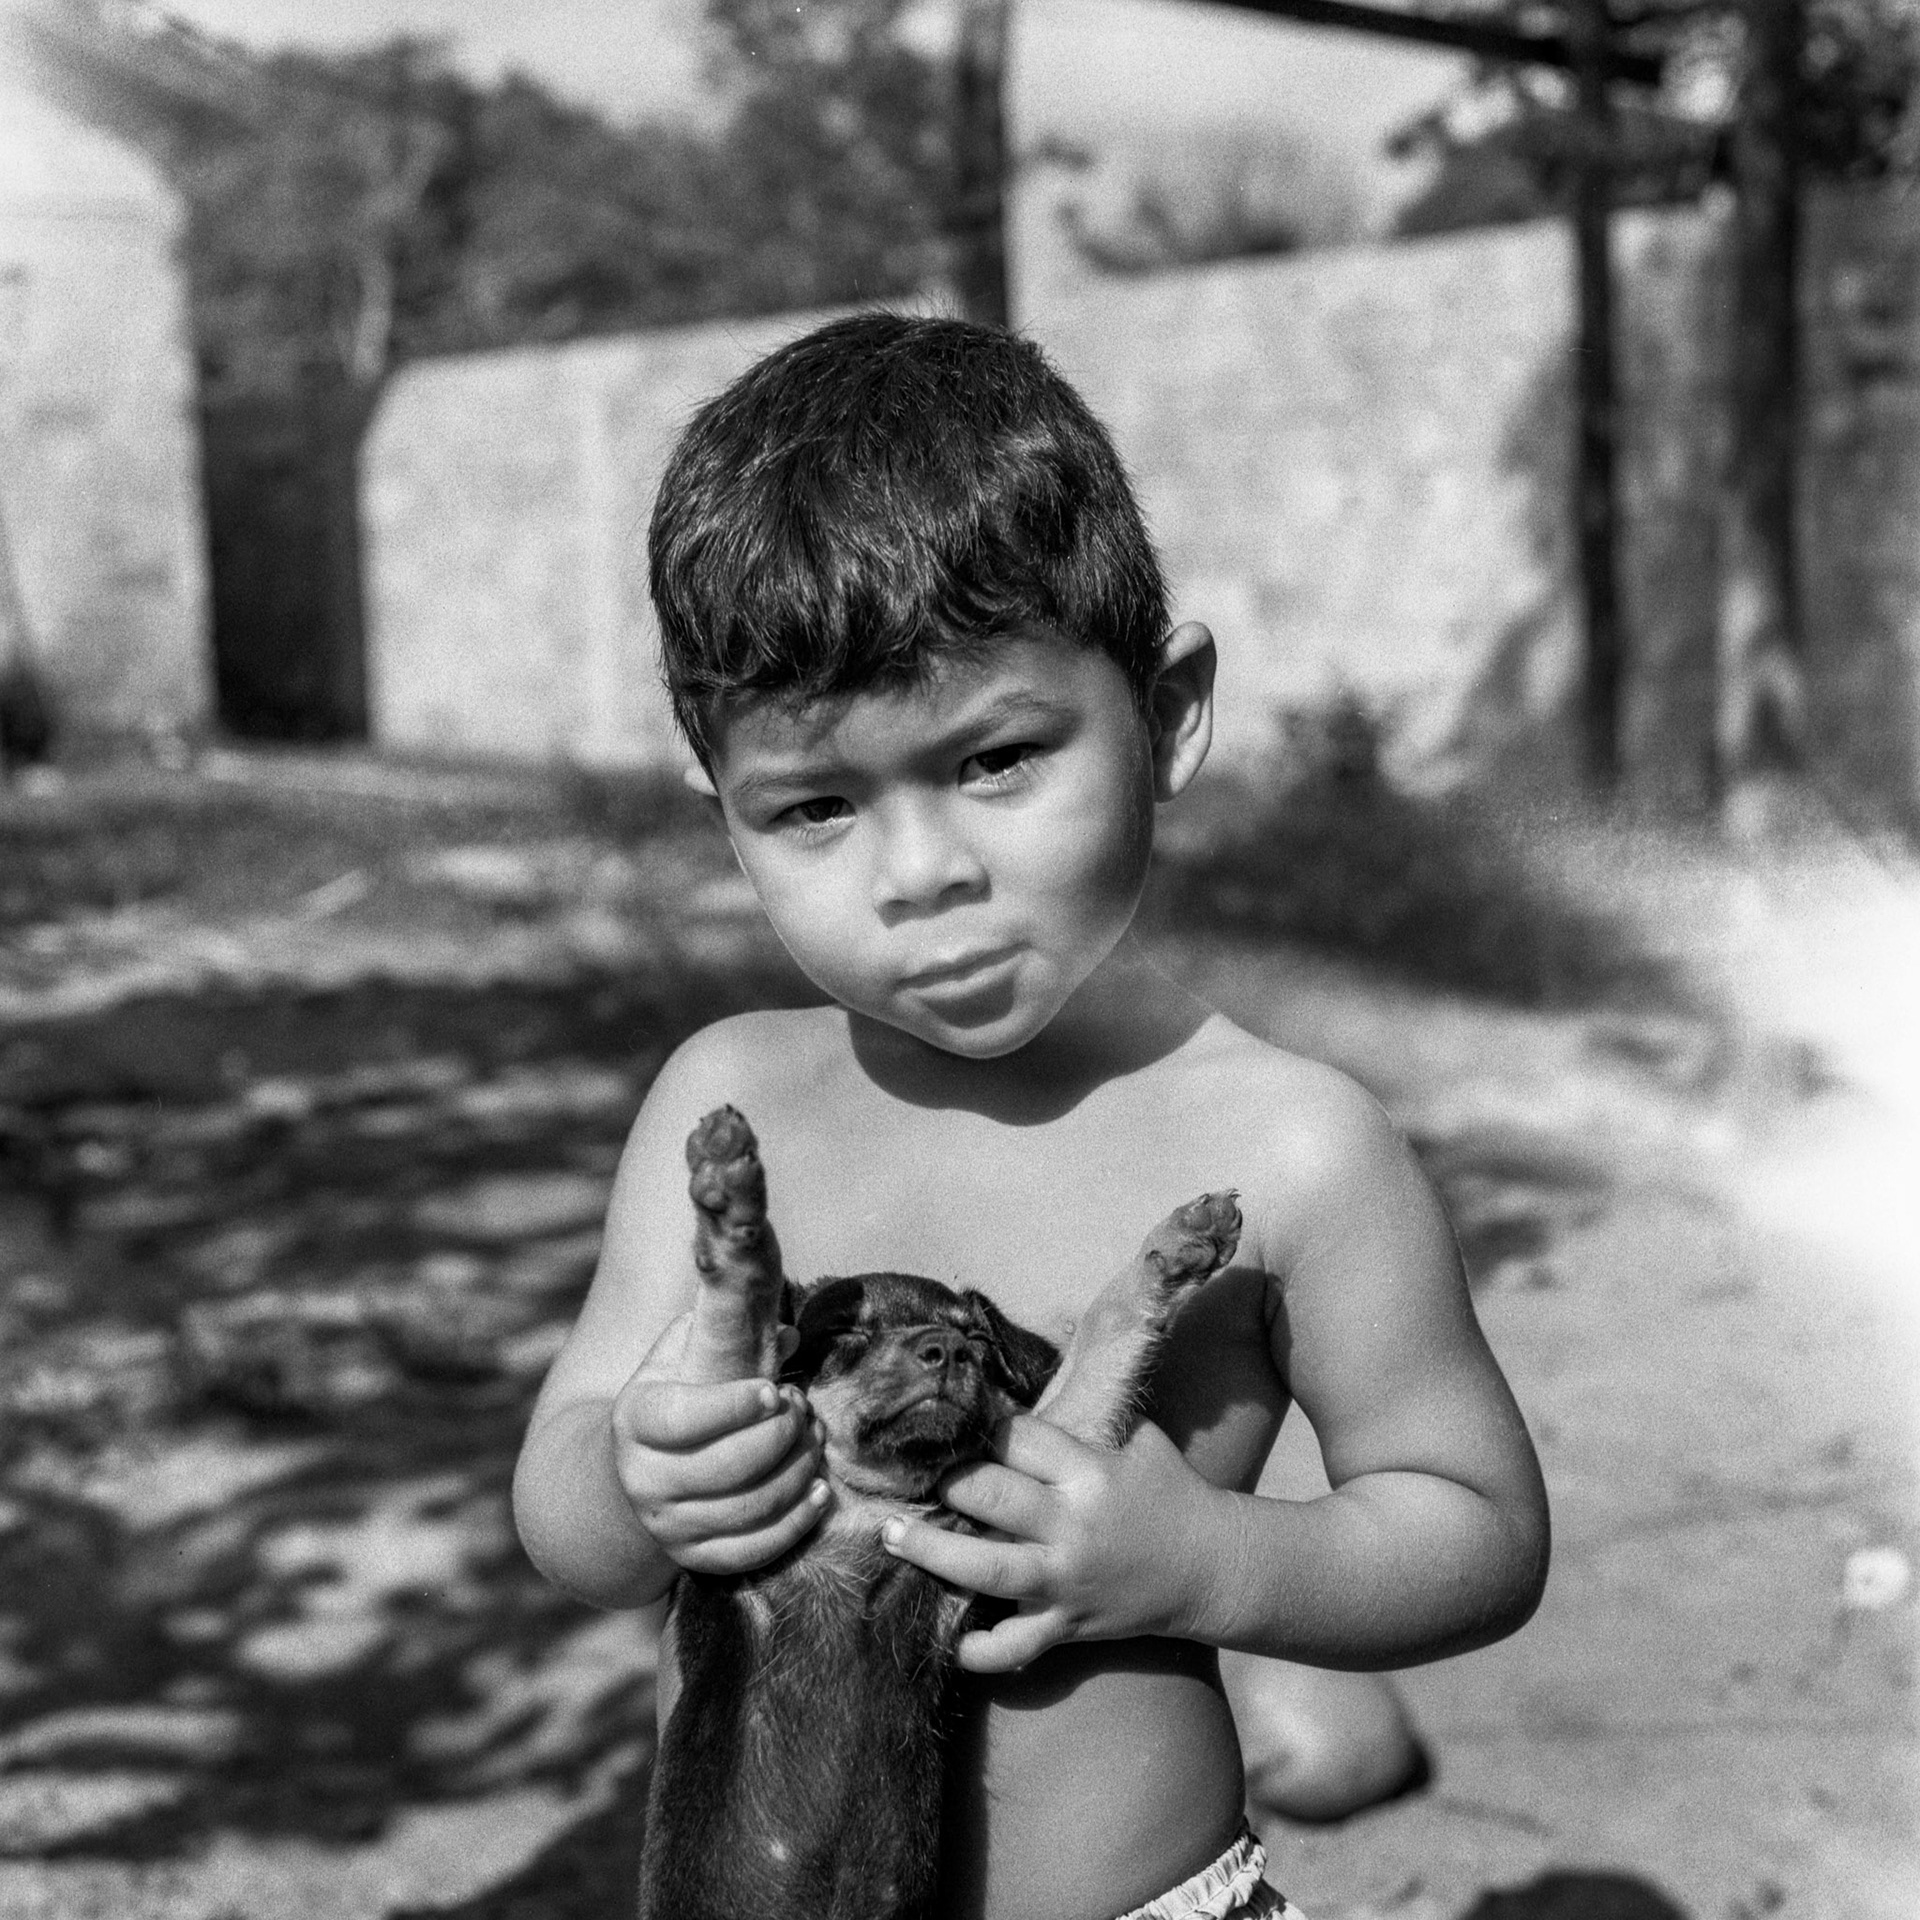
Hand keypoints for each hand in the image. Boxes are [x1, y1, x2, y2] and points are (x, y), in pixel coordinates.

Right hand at [612, 1310, 827, 1576]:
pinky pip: (753, 1551)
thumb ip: (727, 1333)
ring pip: (748, 1509)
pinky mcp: (692, 1558)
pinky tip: (820, 1490)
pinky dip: (795, 1522)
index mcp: (634, 1419)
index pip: (683, 1418)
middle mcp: (641, 1479)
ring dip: (797, 1472)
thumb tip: (789, 1336)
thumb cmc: (678, 1393)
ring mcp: (666, 1525)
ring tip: (814, 1439)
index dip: (734, 1406)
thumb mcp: (685, 1353)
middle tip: (801, 1409)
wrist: (644, 1464)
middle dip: (779, 1435)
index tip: (774, 1390)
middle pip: (725, 1468)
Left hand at [880, 1416, 1230, 1673]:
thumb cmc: (1170, 1491)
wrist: (1213, 1568)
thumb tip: (1045, 1360)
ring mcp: (1067, 1579)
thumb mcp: (1136, 1437)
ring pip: (987, 1569)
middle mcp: (1073, 1525)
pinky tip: (950, 1641)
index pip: (1019, 1439)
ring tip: (891, 1535)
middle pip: (991, 1497)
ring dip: (932, 1552)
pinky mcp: (1068, 1624)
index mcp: (1090, 1472)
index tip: (962, 1428)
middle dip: (948, 1484)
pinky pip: (1015, 1645)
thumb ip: (1089, 1410)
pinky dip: (981, 1650)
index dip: (986, 1430)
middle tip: (916, 1477)